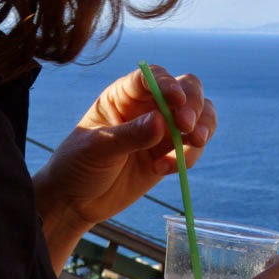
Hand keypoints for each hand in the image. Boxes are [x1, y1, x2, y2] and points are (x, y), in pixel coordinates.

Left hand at [34, 65, 215, 230]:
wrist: (75, 200)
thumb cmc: (77, 165)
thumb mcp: (98, 148)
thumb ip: (130, 135)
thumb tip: (161, 122)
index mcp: (125, 94)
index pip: (153, 77)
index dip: (168, 84)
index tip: (177, 101)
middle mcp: (148, 106)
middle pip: (186, 89)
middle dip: (194, 104)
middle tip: (188, 127)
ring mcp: (163, 129)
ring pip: (199, 114)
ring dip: (204, 127)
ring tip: (193, 143)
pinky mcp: (170, 153)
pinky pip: (194, 146)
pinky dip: (189, 156)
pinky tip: (163, 169)